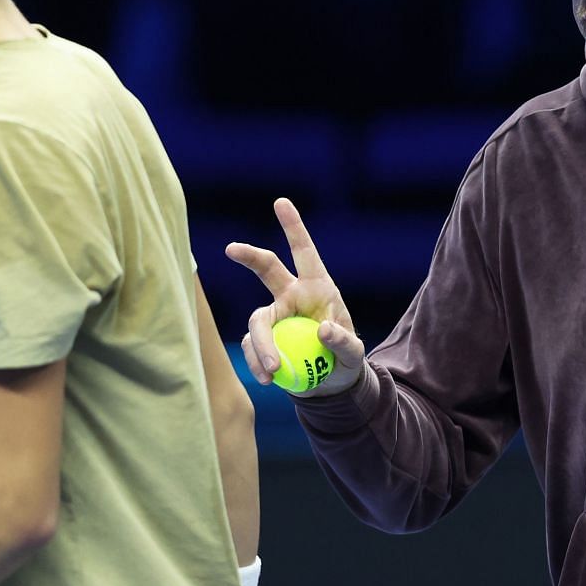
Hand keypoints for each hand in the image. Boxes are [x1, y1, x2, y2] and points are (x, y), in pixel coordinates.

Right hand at [224, 197, 365, 396]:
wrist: (330, 383)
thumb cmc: (345, 360)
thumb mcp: (354, 354)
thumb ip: (344, 342)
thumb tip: (323, 330)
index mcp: (317, 286)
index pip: (304, 252)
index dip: (293, 227)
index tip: (280, 203)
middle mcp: (291, 295)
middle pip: (266, 269)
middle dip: (249, 255)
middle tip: (231, 248)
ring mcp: (275, 316)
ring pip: (257, 321)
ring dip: (261, 345)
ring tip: (273, 371)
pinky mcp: (263, 340)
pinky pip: (253, 347)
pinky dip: (258, 363)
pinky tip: (268, 378)